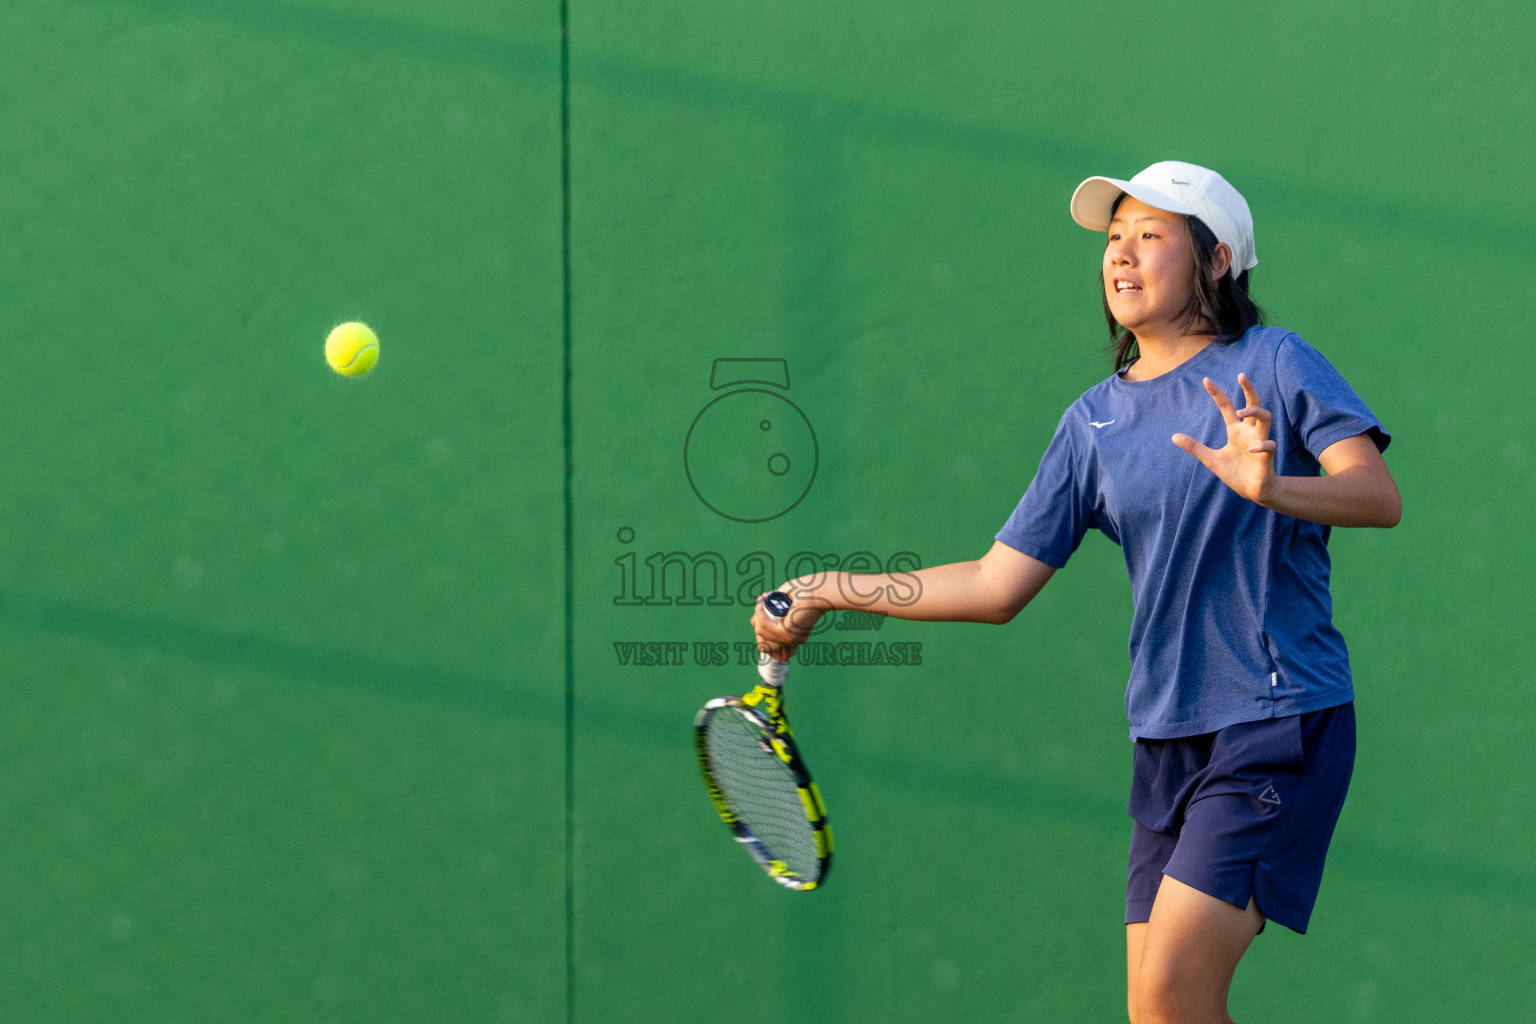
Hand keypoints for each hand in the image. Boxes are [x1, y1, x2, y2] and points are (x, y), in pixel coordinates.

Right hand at [748, 583, 827, 662]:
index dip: (760, 630)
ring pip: (761, 631)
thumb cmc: (806, 591)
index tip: (758, 613)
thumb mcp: (783, 603)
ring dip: (757, 614)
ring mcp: (790, 638)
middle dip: (757, 622)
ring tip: (761, 600)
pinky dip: (759, 613)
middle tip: (760, 603)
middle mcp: (793, 640)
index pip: (770, 644)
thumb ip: (769, 614)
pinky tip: (761, 602)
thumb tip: (752, 623)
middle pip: (763, 640)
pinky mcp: (787, 632)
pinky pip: (764, 626)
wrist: (819, 589)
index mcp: (795, 635)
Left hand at [1171, 373, 1277, 505]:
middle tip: (1241, 375)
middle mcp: (1249, 432)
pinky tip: (1252, 449)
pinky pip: (1269, 445)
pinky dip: (1261, 445)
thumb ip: (1195, 447)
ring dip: (1255, 412)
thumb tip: (1174, 436)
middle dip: (1249, 389)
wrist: (1253, 492)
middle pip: (1254, 404)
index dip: (1217, 393)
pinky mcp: (1267, 456)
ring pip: (1266, 418)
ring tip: (1239, 413)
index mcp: (1236, 431)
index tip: (1206, 380)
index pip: (1227, 406)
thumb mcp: (1211, 459)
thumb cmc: (1235, 473)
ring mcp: (1259, 442)